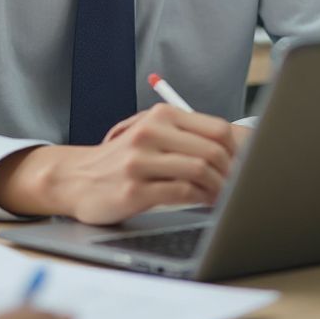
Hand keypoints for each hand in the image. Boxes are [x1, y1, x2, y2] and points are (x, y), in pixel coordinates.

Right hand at [0, 104, 237, 224]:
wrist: (76, 177)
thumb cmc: (122, 158)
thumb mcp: (150, 134)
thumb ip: (185, 136)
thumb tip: (235, 149)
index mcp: (160, 115)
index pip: (215, 128)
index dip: (237, 150)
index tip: (243, 165)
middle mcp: (151, 132)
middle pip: (212, 150)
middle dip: (232, 172)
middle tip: (238, 186)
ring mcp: (141, 161)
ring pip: (200, 171)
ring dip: (219, 188)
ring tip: (223, 197)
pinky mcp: (134, 189)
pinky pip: (181, 193)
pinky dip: (200, 200)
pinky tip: (202, 203)